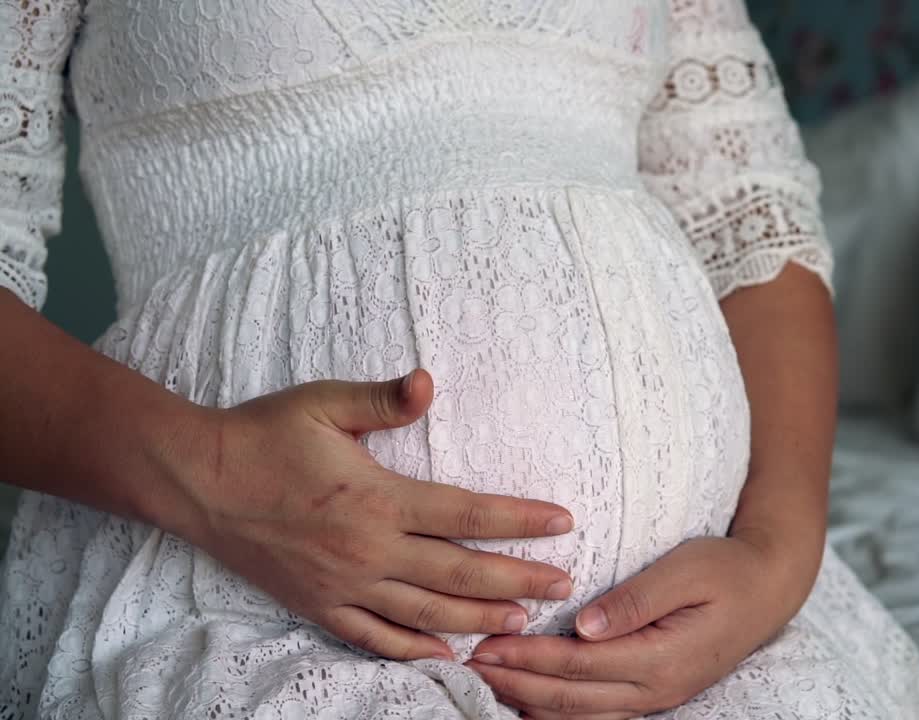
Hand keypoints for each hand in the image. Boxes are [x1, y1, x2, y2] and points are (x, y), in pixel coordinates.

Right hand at [174, 369, 575, 660]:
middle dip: (519, 580)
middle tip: (563, 585)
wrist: (195, 480)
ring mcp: (342, 585)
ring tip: (523, 622)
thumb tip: (429, 381)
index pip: (467, 512)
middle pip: (460, 573)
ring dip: (480, 619)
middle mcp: (367, 550)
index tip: (563, 522)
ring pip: (427, 614)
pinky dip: (415, 650)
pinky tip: (449, 654)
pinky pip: (375, 638)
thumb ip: (382, 399)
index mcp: (377, 498)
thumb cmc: (263, 435)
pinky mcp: (318, 604)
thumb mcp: (323, 403)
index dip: (520, 520)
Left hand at [464, 534, 808, 718]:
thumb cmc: (726, 569)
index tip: (489, 644)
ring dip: (532, 702)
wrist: (770, 588)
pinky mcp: (655, 692)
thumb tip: (584, 625)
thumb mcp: (685, 569)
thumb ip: (635, 598)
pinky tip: (531, 701)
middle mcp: (657, 688)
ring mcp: (657, 697)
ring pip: (582, 715)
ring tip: (488, 683)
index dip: (531, 658)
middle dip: (518, 684)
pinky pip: (599, 714)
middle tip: (471, 666)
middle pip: (573, 699)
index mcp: (662, 657)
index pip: (581, 665)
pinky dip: (560, 712)